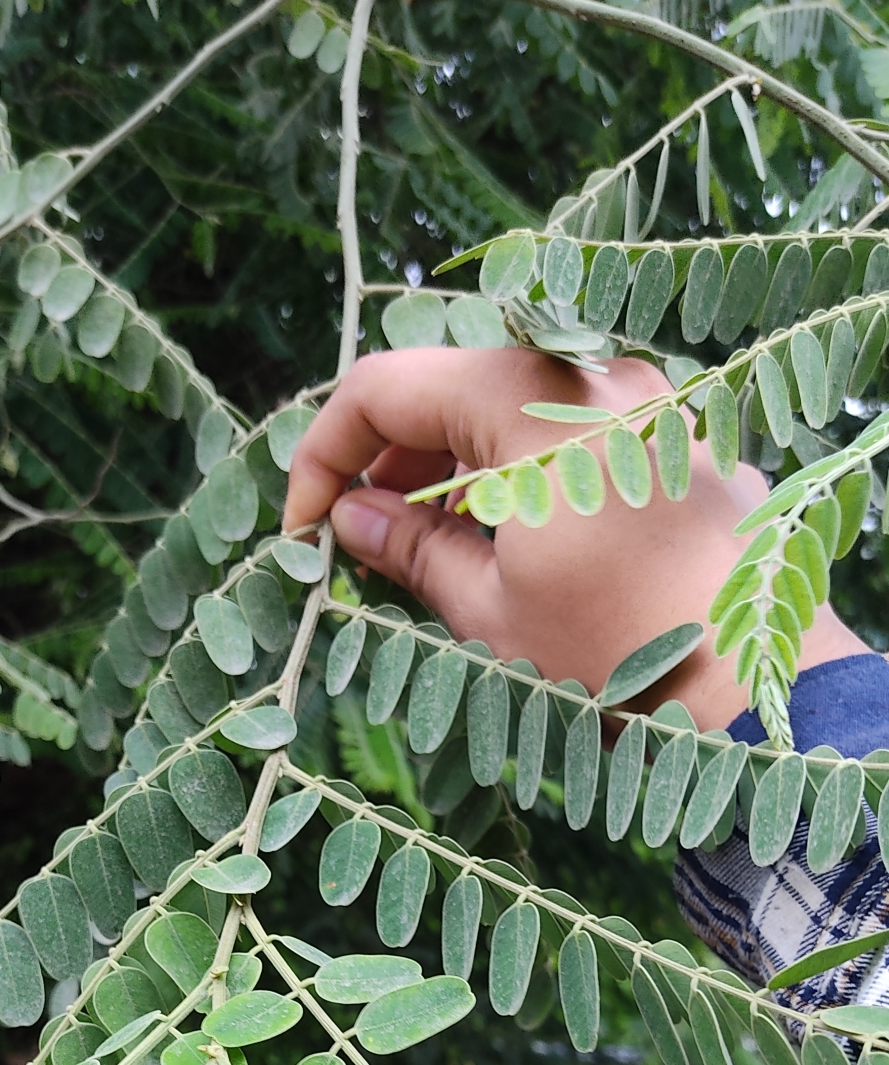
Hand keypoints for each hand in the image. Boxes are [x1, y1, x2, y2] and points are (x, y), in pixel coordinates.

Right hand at [283, 347, 866, 728]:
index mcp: (528, 399)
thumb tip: (348, 517)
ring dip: (453, 472)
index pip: (385, 387)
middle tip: (359, 544)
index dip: (325, 453)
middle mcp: (591, 374)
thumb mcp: (488, 611)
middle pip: (449, 388)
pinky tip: (508, 551)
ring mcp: (646, 402)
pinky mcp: (679, 439)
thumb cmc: (617, 654)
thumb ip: (408, 547)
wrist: (759, 690)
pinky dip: (520, 476)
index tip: (305, 527)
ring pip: (511, 411)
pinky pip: (571, 434)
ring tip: (428, 557)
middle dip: (389, 463)